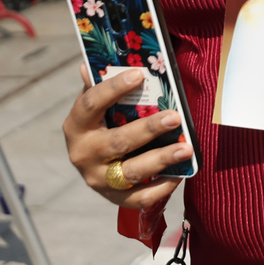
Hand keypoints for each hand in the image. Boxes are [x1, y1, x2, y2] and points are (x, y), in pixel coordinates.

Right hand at [62, 65, 188, 209]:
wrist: (97, 167)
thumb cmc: (105, 124)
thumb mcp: (98, 107)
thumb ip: (99, 88)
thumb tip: (89, 66)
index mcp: (77, 126)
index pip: (91, 105)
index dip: (112, 89)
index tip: (138, 75)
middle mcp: (84, 154)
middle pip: (117, 142)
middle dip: (148, 129)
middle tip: (175, 116)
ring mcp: (98, 179)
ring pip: (131, 171)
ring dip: (161, 159)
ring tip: (186, 147)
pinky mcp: (114, 198)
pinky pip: (139, 198)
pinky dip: (161, 188)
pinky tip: (180, 174)